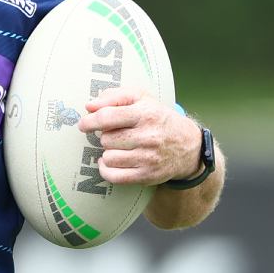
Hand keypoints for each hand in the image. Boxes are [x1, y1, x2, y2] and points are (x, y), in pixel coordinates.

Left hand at [79, 88, 201, 185]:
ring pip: (108, 157)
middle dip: (106, 136)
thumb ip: (114, 96)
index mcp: (146, 113)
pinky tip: (110, 162)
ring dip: (108, 152)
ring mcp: (148, 158)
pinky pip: (114, 176)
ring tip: (119, 147)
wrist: (189, 146)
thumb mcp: (142, 98)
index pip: (107, 117)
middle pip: (106, 139)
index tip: (84, 124)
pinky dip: (106, 170)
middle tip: (117, 135)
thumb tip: (89, 106)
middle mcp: (149, 136)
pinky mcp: (147, 176)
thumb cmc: (158, 118)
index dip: (90, 121)